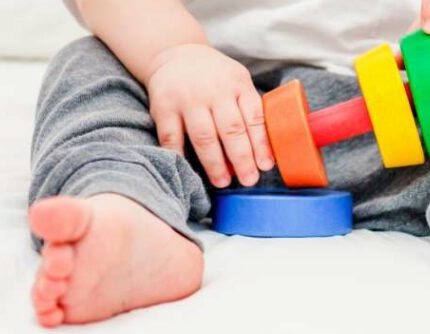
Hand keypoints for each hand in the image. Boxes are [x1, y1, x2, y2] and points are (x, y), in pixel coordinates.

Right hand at [146, 43, 272, 187]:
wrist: (176, 54)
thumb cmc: (216, 78)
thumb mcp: (238, 83)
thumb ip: (250, 110)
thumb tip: (263, 153)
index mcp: (238, 85)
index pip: (254, 117)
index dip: (261, 144)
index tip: (266, 166)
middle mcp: (214, 90)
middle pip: (231, 129)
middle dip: (242, 158)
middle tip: (248, 180)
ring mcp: (188, 98)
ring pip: (203, 136)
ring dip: (214, 163)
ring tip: (222, 181)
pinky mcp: (164, 106)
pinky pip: (172, 136)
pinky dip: (180, 155)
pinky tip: (188, 171)